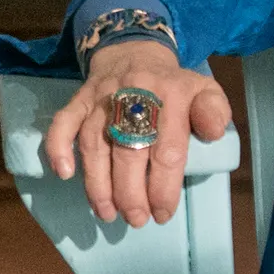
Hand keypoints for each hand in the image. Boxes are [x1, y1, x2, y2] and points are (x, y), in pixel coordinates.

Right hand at [44, 40, 232, 226]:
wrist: (134, 53)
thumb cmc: (174, 85)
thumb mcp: (205, 91)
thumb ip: (214, 112)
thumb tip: (214, 133)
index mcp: (172, 96)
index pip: (168, 151)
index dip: (164, 187)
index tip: (162, 213)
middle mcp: (134, 96)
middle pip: (129, 152)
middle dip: (131, 193)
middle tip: (136, 219)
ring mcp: (101, 98)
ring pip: (95, 145)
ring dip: (98, 184)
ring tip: (106, 213)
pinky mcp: (77, 99)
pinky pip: (63, 123)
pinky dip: (58, 148)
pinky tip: (63, 174)